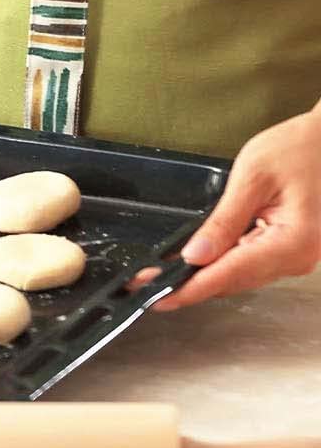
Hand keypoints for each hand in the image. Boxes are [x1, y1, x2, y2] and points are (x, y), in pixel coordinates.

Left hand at [129, 107, 320, 310]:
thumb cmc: (298, 150)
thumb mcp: (253, 178)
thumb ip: (224, 220)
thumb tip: (196, 254)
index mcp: (293, 243)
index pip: (231, 275)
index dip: (191, 288)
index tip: (160, 297)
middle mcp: (297, 259)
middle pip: (235, 280)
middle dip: (190, 283)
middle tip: (148, 283)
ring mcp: (296, 256)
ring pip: (241, 274)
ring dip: (204, 274)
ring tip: (164, 272)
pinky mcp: (289, 248)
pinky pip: (250, 261)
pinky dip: (222, 261)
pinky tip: (197, 256)